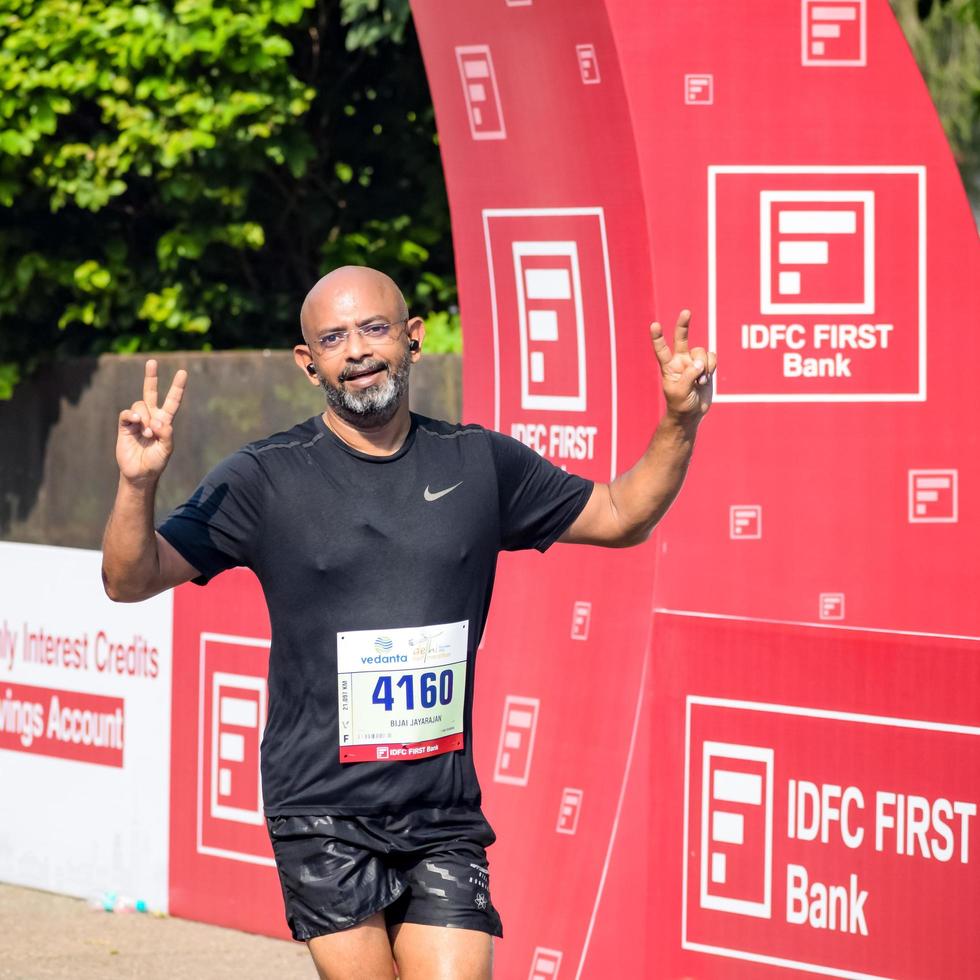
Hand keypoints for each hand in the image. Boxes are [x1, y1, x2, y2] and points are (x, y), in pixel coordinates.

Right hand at [116, 360, 187, 483]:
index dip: (177, 387)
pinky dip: (132, 415)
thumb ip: (166, 434)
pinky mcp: (125, 425)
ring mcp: (138, 420)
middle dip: (151, 377)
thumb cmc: (156, 462)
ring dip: (145, 417)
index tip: (183, 372)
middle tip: (152, 362)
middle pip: (150, 392)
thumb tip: (158, 421)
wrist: (139, 473)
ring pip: (140, 405)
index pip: (172, 401)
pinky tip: (136, 422)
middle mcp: (151, 417)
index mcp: (165, 421)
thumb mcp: (167, 449)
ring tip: (148, 433)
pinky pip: (127, 413)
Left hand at [650, 310, 716, 422]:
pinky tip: (706, 378)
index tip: (654, 325)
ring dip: (704, 366)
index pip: (661, 349)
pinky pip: (712, 357)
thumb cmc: (680, 404)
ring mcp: (693, 362)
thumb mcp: (680, 392)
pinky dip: (712, 366)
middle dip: (683, 325)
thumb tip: (700, 363)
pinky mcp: (706, 365)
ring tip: (700, 382)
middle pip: (681, 338)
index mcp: (668, 367)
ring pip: (701, 352)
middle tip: (686, 312)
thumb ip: (689, 376)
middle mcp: (680, 360)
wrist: (692, 413)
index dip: (658, 337)